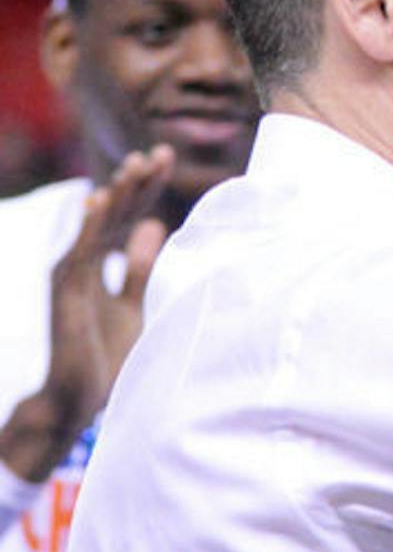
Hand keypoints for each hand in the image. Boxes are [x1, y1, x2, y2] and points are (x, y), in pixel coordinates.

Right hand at [46, 146, 174, 417]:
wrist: (77, 398)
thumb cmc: (105, 354)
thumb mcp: (136, 302)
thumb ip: (141, 266)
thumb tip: (156, 223)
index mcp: (101, 263)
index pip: (128, 216)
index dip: (146, 187)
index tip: (167, 157)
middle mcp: (84, 263)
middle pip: (115, 214)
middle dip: (137, 182)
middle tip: (162, 153)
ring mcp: (72, 276)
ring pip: (97, 227)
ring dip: (117, 195)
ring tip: (136, 166)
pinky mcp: (66, 293)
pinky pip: (79, 252)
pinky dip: (89, 226)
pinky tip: (99, 200)